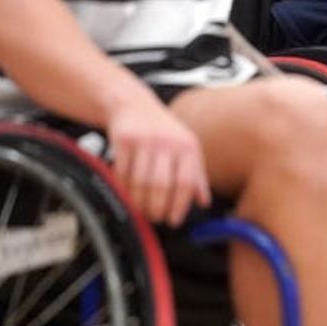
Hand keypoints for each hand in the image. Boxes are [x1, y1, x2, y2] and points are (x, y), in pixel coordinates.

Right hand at [107, 94, 211, 226]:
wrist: (134, 105)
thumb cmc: (164, 131)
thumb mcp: (187, 148)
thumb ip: (196, 175)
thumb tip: (204, 202)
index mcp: (187, 146)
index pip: (186, 182)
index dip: (179, 205)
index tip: (174, 220)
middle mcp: (168, 142)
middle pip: (161, 185)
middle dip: (157, 208)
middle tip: (155, 218)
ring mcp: (144, 140)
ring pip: (140, 182)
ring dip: (139, 202)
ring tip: (142, 209)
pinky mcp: (124, 139)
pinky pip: (122, 172)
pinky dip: (124, 188)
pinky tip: (128, 193)